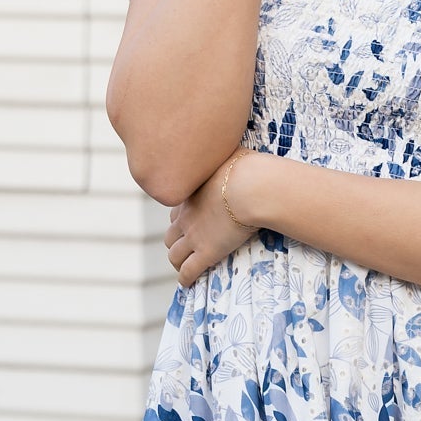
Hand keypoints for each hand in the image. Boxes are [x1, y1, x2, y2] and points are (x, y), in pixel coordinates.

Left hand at [163, 149, 256, 286]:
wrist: (251, 187)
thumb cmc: (246, 167)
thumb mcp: (231, 152)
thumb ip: (226, 152)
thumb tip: (230, 137)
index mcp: (190, 194)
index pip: (176, 211)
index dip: (181, 218)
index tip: (190, 222)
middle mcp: (186, 216)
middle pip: (169, 234)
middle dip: (176, 241)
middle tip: (187, 247)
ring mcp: (194, 236)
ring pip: (173, 254)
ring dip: (177, 261)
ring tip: (184, 267)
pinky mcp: (206, 253)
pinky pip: (188, 272)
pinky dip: (185, 278)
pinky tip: (188, 283)